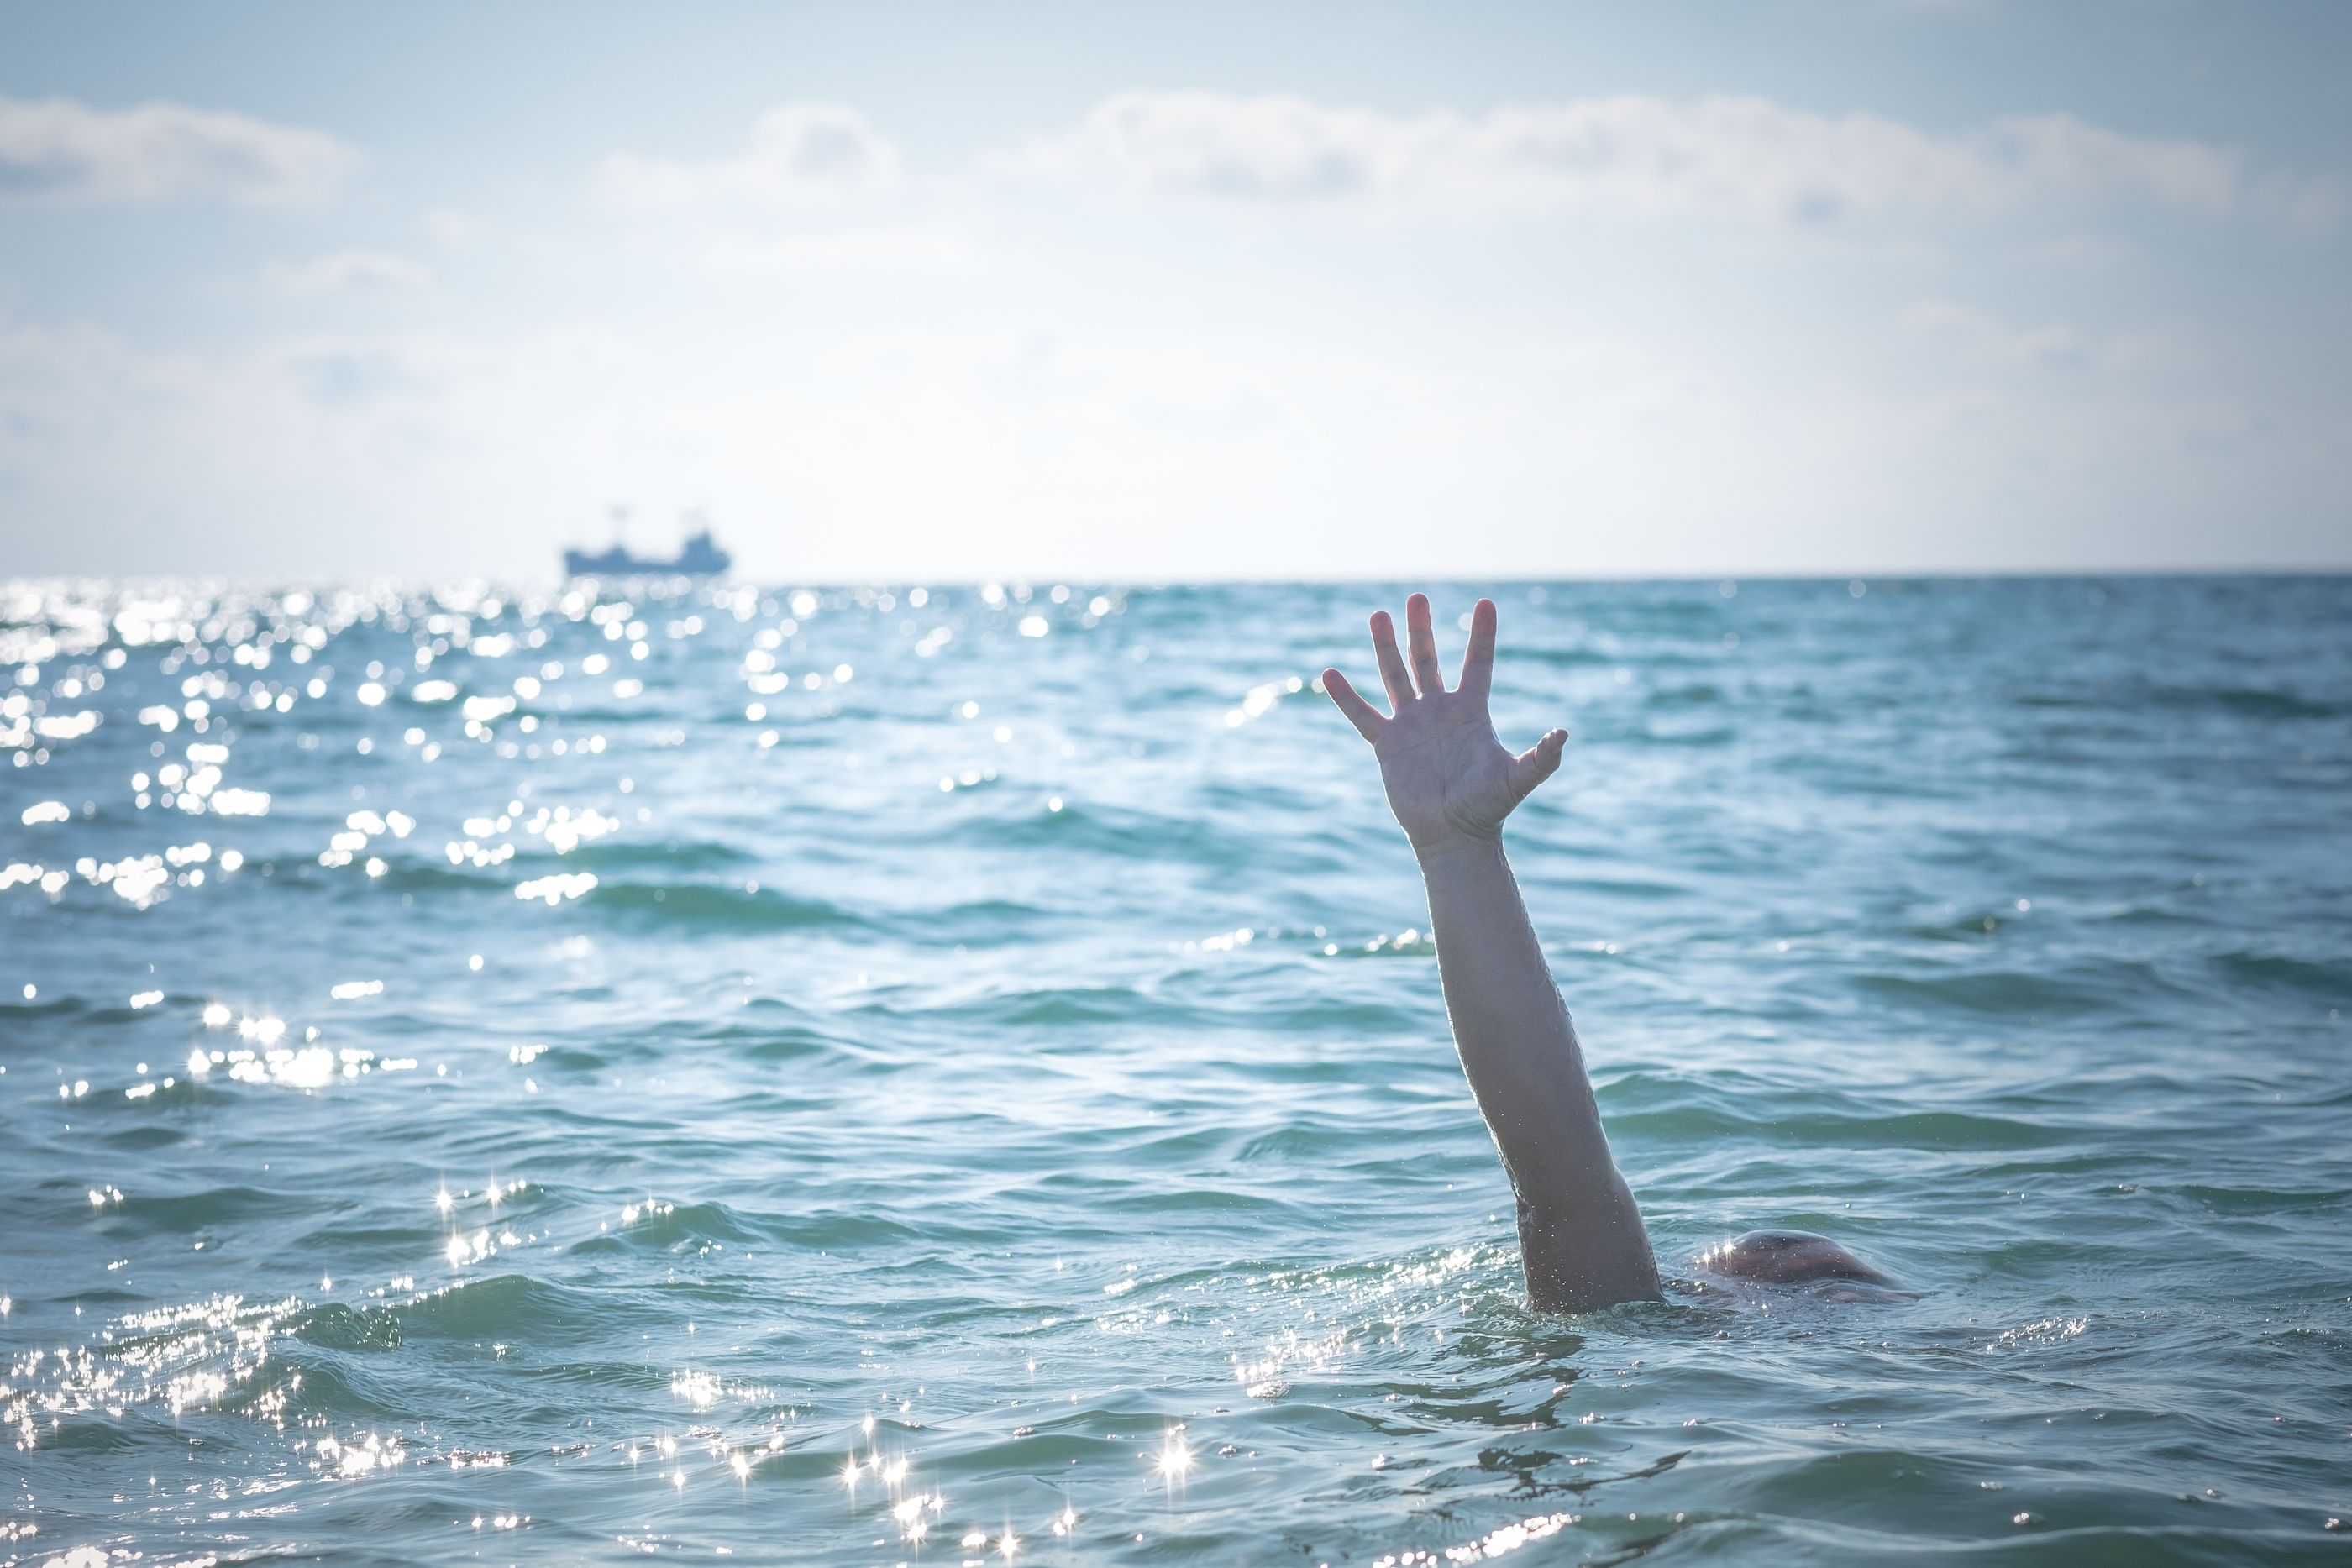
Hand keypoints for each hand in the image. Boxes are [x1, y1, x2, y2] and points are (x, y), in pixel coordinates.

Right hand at [1323, 593, 1566, 855]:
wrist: (1453, 835)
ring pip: (1395, 676)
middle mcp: (1440, 710)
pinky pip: (1362, 715)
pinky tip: (1329, 673)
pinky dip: (1346, 696)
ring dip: (1386, 646)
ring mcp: (1411, 724)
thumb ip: (1541, 758)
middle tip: (1418, 597)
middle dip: (1422, 628)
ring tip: (1378, 615)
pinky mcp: (1387, 744)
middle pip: (1429, 659)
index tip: (1487, 602)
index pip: (1478, 663)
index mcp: (1471, 711)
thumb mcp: (1517, 780)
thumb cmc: (1488, 808)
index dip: (1482, 634)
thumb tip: (1563, 735)